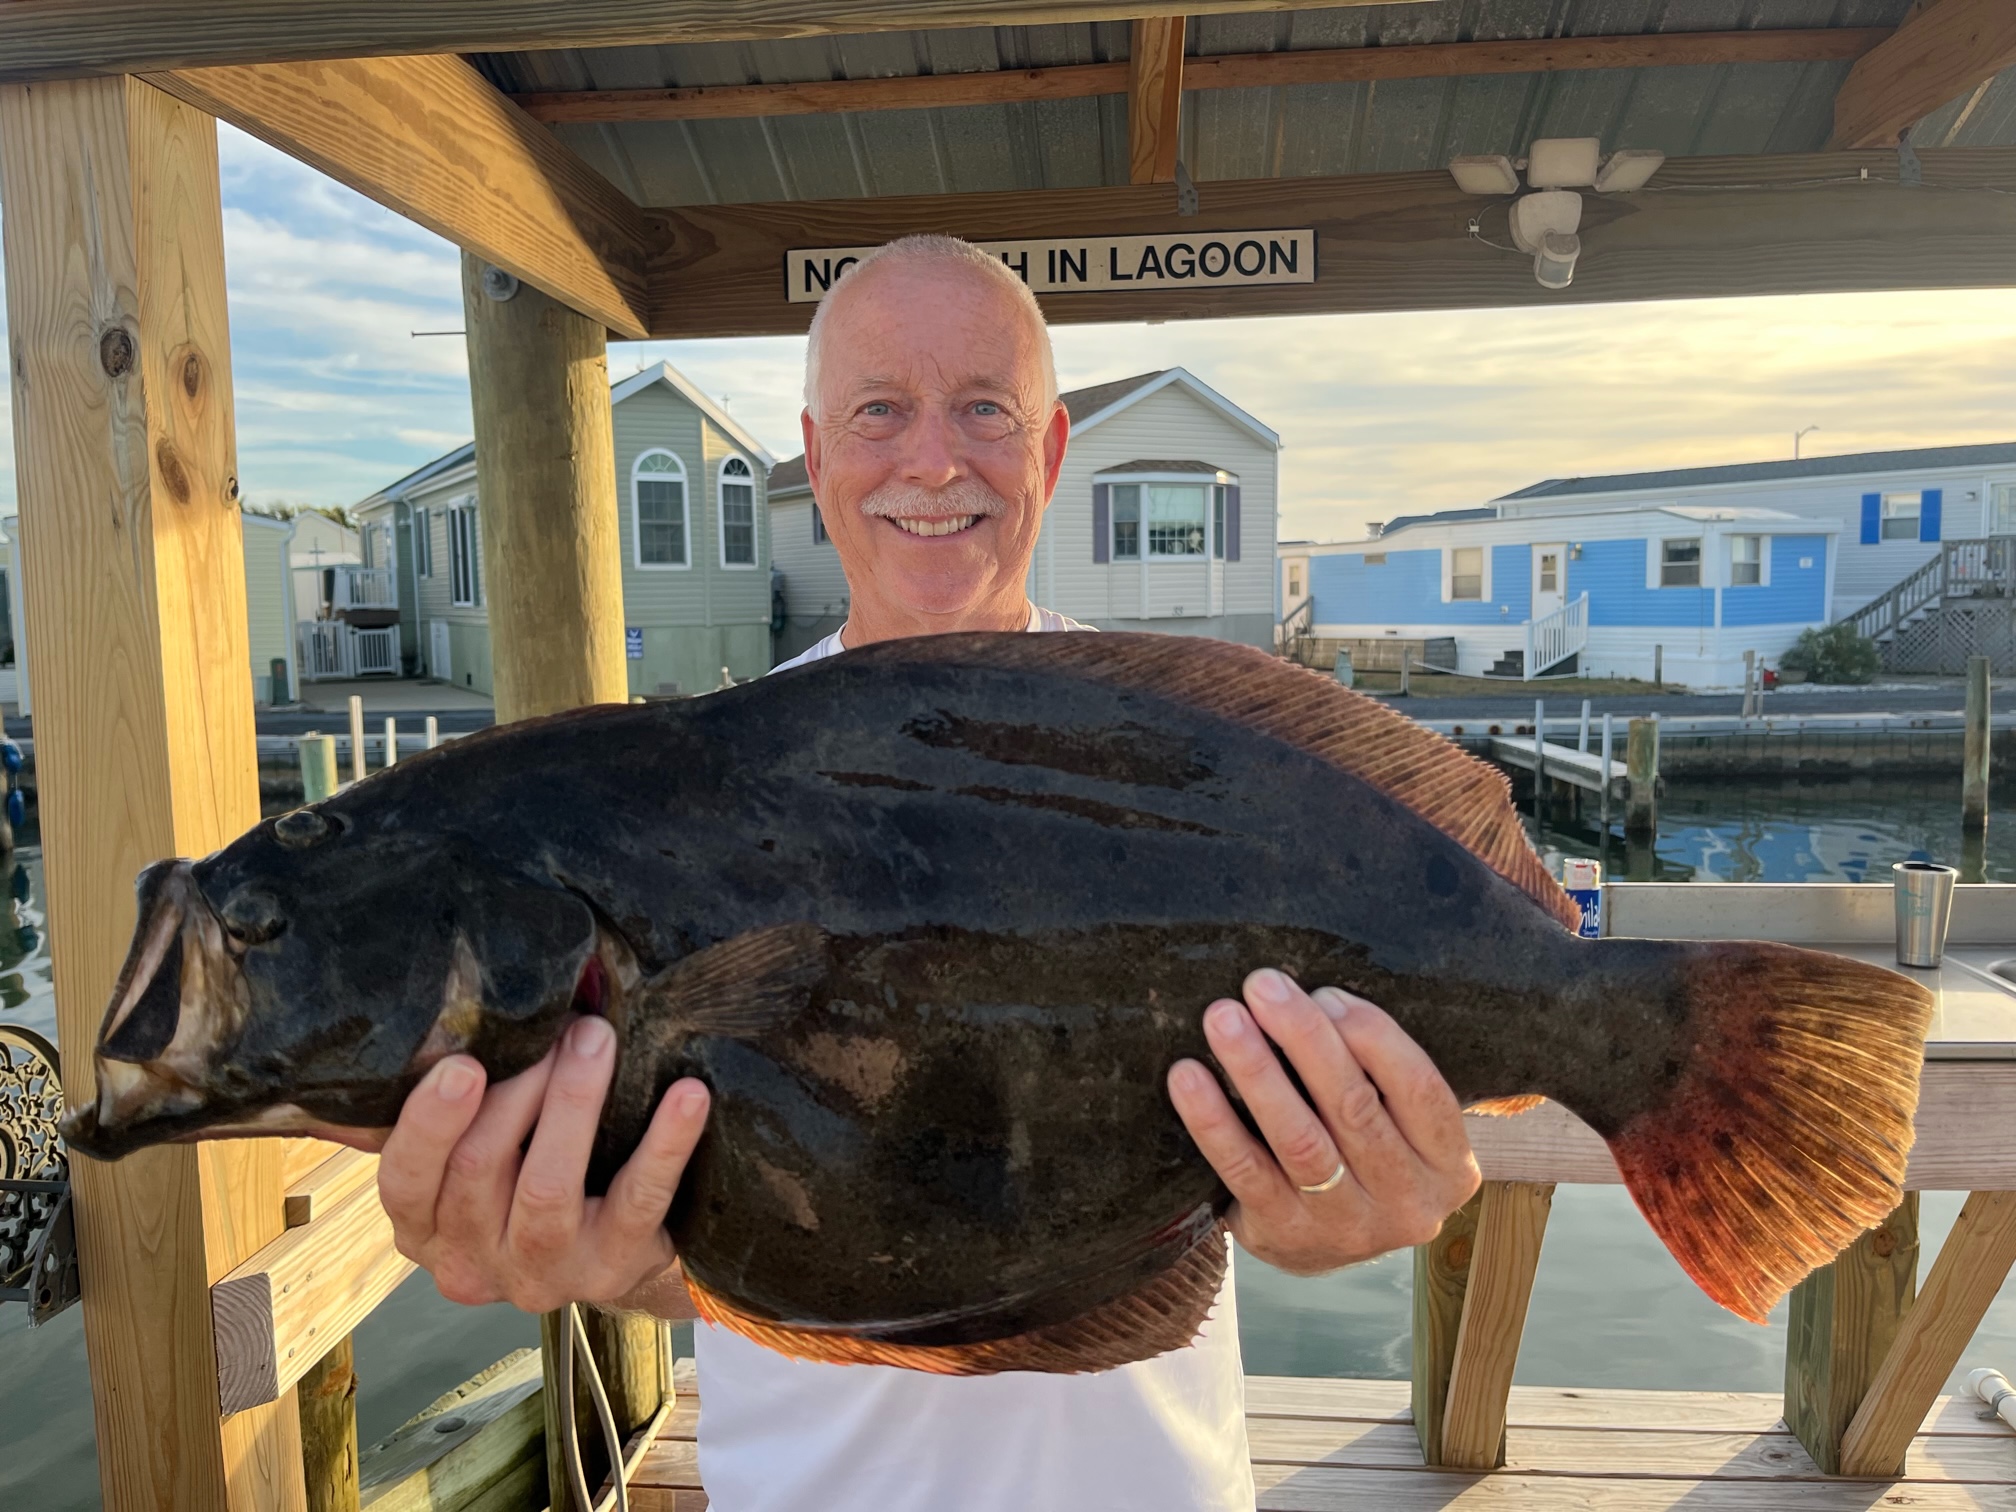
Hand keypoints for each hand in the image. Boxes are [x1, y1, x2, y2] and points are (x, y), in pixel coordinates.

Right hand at [376, 1014, 710, 1313]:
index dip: (428, 1122)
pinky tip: (687, 1095)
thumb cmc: (529, 1176)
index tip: (464, 1063)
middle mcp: (471, 1261)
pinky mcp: (612, 1268)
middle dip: (518, 1088)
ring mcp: (541, 1274)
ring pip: (546, 1186)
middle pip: (477, 1168)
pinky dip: (665, 1142)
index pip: (404, 1179)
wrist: (611, 1251)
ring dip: (573, 1103)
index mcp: (424, 1229)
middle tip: (559, 1026)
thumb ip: (460, 1106)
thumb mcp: (480, 1156)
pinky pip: (639, 1200)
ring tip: (597, 1040)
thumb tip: (460, 1017)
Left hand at [1168, 970, 1479, 1275]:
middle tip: (1262, 986)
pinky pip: (1244, 1171)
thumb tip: (1315, 994)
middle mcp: (1407, 1203)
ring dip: (1258, 1071)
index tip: (1324, 993)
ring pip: (1300, 1140)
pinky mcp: (1284, 1237)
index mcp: (1449, 1167)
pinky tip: (1188, 1077)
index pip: (1420, 1089)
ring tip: (1223, 1019)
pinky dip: (1213, 1121)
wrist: (1325, 1248)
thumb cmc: (1362, 1153)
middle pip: (1354, 1107)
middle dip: (1304, 1036)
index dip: (1372, 1034)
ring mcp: (1346, 1228)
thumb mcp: (1398, 1123)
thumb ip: (1378, 1072)